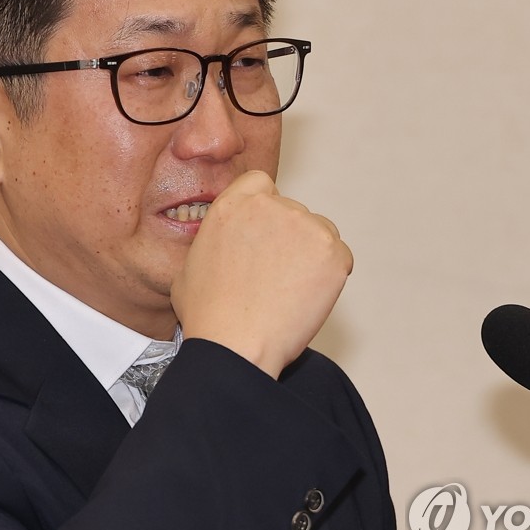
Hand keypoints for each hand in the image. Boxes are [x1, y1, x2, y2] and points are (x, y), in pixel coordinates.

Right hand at [171, 170, 352, 377]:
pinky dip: (330, 276)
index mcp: (233, 205)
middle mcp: (271, 207)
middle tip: (276, 275)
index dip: (265, 208)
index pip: (260, 183)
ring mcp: (306, 226)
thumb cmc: (210, 315)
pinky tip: (307, 298)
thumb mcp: (190, 266)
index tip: (264, 233)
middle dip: (288, 238)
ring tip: (290, 290)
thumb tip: (225, 247)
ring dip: (311, 254)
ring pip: (319, 232)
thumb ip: (215, 243)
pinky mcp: (333, 252)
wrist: (236, 345)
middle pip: (293, 211)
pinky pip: (340, 257)